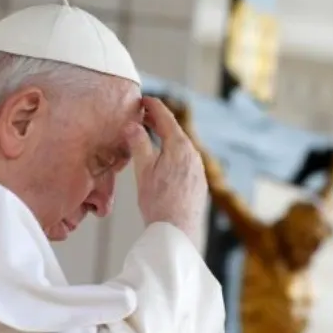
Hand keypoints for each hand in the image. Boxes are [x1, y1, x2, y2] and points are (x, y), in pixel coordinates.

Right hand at [129, 97, 207, 242]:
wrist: (177, 232)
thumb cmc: (158, 203)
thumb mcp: (143, 170)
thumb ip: (139, 144)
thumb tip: (133, 125)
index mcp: (180, 147)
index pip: (166, 118)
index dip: (154, 106)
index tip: (144, 100)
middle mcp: (194, 155)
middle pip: (175, 131)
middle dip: (159, 122)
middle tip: (144, 115)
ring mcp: (198, 170)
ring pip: (181, 147)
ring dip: (166, 138)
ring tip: (152, 136)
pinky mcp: (199, 183)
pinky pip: (186, 161)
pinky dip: (173, 154)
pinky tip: (164, 162)